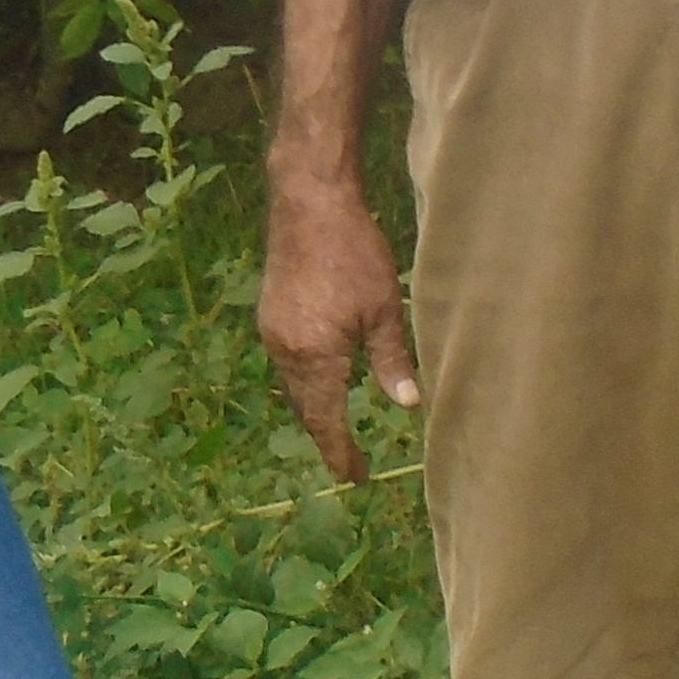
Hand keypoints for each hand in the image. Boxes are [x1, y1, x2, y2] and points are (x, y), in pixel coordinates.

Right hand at [258, 164, 417, 479]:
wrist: (308, 202)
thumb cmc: (353, 251)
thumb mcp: (384, 308)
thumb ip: (392, 360)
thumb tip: (408, 404)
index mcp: (315, 356)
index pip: (327, 421)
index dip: (341, 452)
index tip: (356, 476)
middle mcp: (286, 351)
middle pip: (306, 409)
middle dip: (326, 437)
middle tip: (348, 461)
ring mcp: (273, 332)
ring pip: (294, 387)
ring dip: (315, 410)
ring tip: (336, 428)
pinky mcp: (270, 314)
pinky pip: (286, 363)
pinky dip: (304, 383)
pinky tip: (320, 381)